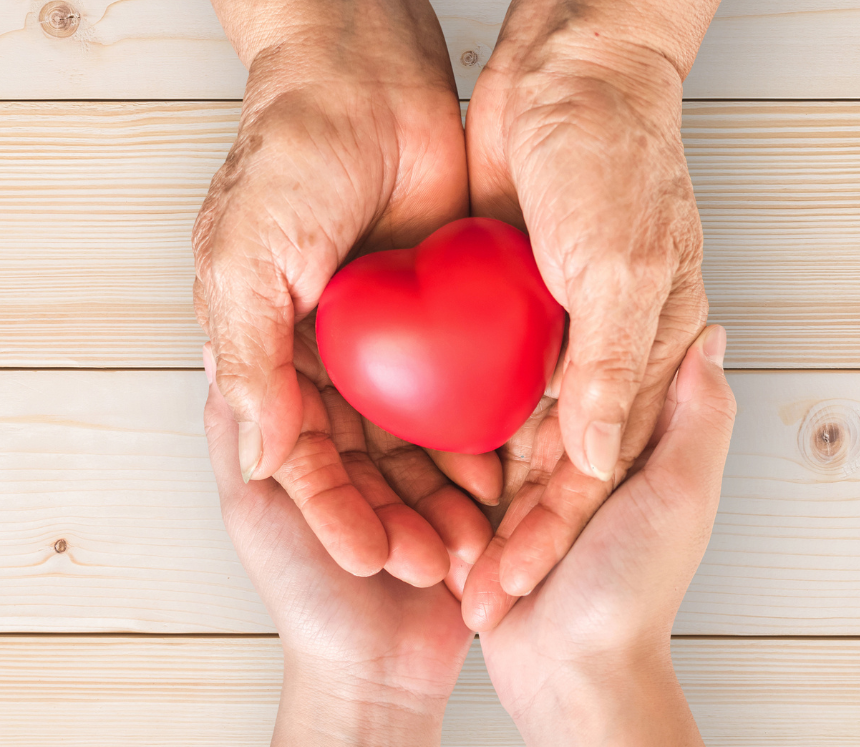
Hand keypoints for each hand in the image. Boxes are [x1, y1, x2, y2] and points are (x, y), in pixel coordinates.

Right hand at [188, 0, 499, 583]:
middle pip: (363, 463)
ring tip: (477, 538)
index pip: (303, 458)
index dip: (336, 514)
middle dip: (398, 517)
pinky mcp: (440, 315)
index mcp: (272, 354)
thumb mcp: (243, 260)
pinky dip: (477, 434)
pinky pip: (460, 389)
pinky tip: (502, 474)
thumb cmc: (287, 158)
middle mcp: (330, 356)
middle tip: (438, 565)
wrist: (362, 76)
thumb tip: (259, 452)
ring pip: (414, 439)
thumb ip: (247, 358)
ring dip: (440, 491)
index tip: (372, 560)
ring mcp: (387, 340)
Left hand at [202, 349, 474, 746]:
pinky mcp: (454, 498)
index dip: (360, 370)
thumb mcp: (251, 505)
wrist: (374, 673)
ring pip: (437, 446)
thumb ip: (233, 430)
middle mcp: (365, 449)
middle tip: (429, 440)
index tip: (382, 348)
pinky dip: (472, 494)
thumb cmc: (302, 593)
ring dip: (445, 479)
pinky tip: (480, 509)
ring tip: (445, 524)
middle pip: (397, 409)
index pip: (338, 382)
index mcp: (316, 442)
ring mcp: (412, 473)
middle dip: (415, 430)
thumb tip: (216, 350)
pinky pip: (470, 477)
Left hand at [463, 31, 707, 621]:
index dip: (548, 535)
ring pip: (498, 430)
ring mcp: (538, 331)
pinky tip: (411, 456)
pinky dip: (444, 417)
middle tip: (452, 579)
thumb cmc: (620, 162)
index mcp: (639, 356)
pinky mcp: (495, 303)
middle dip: (498, 526)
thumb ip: (617, 369)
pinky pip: (468, 375)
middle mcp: (588, 354)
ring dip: (465, 483)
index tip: (503, 586)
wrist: (570, 73)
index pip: (591, 472)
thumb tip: (597, 456)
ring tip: (423, 535)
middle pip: (541, 465)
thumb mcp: (628, 269)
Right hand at [478, 326, 734, 745]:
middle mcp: (589, 467)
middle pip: (544, 403)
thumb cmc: (631, 592)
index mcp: (637, 452)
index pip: (607, 376)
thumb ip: (699, 416)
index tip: (555, 303)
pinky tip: (431, 444)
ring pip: (500, 438)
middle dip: (516, 387)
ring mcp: (542, 492)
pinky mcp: (500, 517)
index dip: (582, 344)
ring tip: (456, 405)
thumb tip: (710, 338)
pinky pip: (470, 477)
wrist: (569, 672)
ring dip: (484, 440)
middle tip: (486, 350)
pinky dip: (457, 474)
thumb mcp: (679, 494)